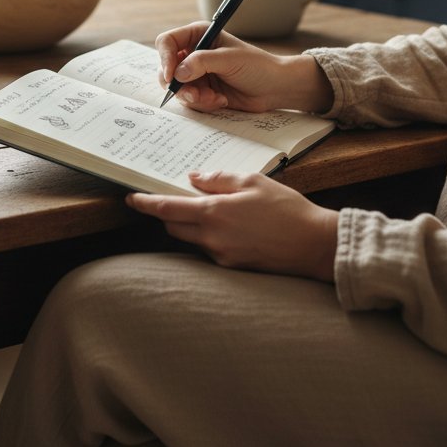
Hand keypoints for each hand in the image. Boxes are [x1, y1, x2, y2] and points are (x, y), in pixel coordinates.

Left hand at [126, 170, 337, 281]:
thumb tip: (193, 179)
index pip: (167, 209)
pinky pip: (210, 249)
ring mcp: (221, 256)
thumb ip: (219, 180)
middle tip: (177, 198)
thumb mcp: (253, 182)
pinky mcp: (233, 268)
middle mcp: (212, 238)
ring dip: (191, 225)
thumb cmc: (288, 210)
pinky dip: (210, 237)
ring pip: (191, 239)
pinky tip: (232, 227)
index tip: (131, 198)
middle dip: (169, 213)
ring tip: (213, 211)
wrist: (315, 245)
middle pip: (173, 226)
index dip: (145, 203)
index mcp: (214, 213)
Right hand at [155, 23, 331, 113]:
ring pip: (177, 88)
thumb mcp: (229, 60)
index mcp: (198, 35)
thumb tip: (177, 73)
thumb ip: (201, 63)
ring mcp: (196, 74)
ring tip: (215, 98)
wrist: (274, 88)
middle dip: (180, 85)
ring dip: (194, 97)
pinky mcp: (201, 91)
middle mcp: (193, 53)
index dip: (165, 58)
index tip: (171, 76)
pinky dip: (203, 103)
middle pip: (166, 68)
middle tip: (195, 94)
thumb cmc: (257, 66)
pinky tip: (221, 101)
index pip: (167, 42)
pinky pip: (189, 100)